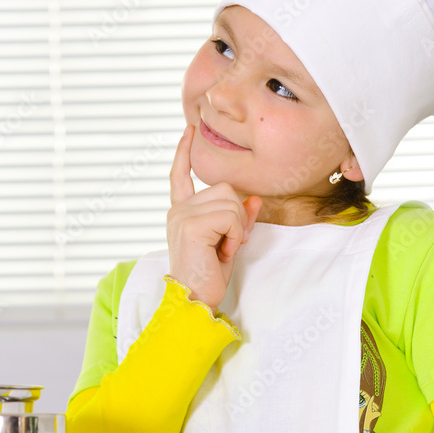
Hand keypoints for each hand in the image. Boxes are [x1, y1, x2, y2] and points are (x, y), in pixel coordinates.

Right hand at [166, 124, 261, 310]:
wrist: (194, 300)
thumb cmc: (208, 275)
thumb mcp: (228, 242)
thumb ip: (239, 218)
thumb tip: (255, 199)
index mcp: (181, 211)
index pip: (180, 175)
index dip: (184, 153)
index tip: (189, 131)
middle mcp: (178, 209)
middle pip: (225, 188)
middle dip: (238, 215)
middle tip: (228, 244)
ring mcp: (182, 215)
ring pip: (231, 201)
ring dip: (238, 228)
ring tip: (223, 250)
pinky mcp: (191, 224)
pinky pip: (230, 215)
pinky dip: (236, 234)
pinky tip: (223, 252)